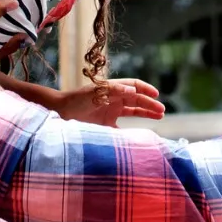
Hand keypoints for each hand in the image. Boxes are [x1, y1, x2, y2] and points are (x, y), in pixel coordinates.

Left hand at [44, 78, 165, 127]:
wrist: (59, 113)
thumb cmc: (75, 100)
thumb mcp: (95, 93)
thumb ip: (113, 91)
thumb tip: (133, 90)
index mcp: (112, 89)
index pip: (134, 85)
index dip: (146, 89)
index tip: (156, 96)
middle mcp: (113, 99)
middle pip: (136, 99)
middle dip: (150, 104)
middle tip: (162, 111)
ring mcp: (110, 112)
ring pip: (133, 111)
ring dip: (145, 113)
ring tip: (159, 116)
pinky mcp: (105, 125)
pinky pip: (122, 127)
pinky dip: (131, 131)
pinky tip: (140, 135)